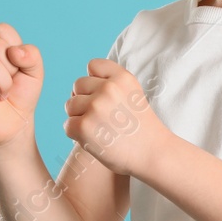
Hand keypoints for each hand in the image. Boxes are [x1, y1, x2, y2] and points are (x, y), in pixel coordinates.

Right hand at [0, 22, 42, 147]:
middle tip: (8, 86)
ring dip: (3, 85)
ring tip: (1, 94)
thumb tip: (14, 51)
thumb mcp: (35, 73)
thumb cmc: (21, 96)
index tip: (16, 68)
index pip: (2, 31)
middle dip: (10, 70)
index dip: (16, 51)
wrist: (16, 124)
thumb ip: (32, 56)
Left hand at [63, 58, 168, 175]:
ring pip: (70, 105)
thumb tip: (77, 88)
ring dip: (79, 117)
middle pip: (78, 85)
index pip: (93, 65)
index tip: (106, 97)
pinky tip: (95, 140)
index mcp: (122, 78)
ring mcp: (95, 107)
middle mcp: (108, 88)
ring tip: (99, 130)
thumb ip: (112, 85)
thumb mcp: (134, 95)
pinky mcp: (83, 126)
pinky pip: (68, 125)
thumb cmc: (142, 129)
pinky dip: (77, 135)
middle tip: (102, 118)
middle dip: (85, 100)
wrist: (153, 155)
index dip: (95, 80)